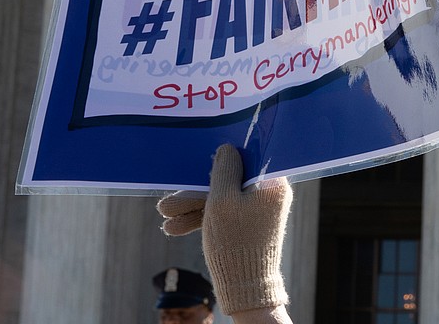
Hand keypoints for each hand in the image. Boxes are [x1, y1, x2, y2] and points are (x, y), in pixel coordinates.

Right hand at [156, 145, 291, 314]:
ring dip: (194, 208)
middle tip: (167, 204)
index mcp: (273, 182)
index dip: (221, 157)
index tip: (200, 158)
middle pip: (229, 181)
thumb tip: (227, 148)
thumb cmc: (235, 241)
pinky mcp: (251, 226)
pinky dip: (205, 219)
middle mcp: (270, 194)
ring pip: (224, 200)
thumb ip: (223, 170)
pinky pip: (227, 215)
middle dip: (195, 193)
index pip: (246, 158)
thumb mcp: (222, 200)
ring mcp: (260, 211)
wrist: (245, 288)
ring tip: (165, 220)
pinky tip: (176, 228)